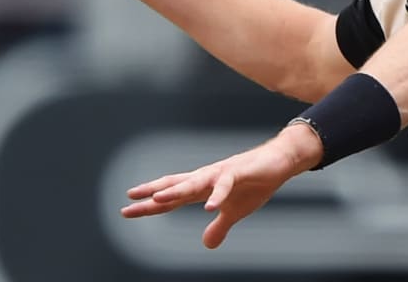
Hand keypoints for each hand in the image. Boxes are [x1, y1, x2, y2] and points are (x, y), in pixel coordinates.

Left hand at [121, 125, 322, 248]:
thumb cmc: (256, 183)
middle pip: (175, 186)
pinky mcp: (239, 172)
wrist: (280, 162)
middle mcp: (207, 178)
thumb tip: (207, 244)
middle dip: (152, 193)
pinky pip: (225, 185)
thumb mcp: (235, 212)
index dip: (150, 206)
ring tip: (158, 199)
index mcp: (203, 188)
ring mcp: (221, 173)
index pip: (172, 199)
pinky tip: (209, 206)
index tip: (127, 211)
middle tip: (130, 198)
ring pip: (194, 182)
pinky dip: (217, 195)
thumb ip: (219, 227)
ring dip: (176, 191)